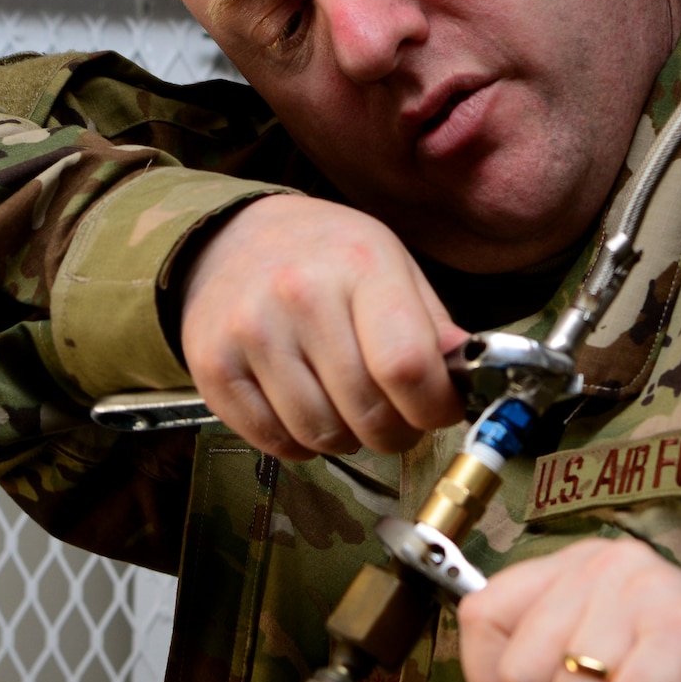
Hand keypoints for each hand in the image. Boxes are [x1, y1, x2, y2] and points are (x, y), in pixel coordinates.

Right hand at [179, 194, 466, 459]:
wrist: (231, 237)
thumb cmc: (328, 255)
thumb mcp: (393, 264)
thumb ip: (433, 324)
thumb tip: (469, 378)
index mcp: (360, 265)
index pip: (406, 365)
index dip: (434, 406)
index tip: (440, 410)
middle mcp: (300, 296)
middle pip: (366, 410)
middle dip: (396, 431)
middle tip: (398, 419)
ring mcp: (250, 333)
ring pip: (320, 434)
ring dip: (348, 439)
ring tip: (350, 411)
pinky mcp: (211, 367)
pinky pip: (273, 441)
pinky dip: (301, 444)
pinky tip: (308, 412)